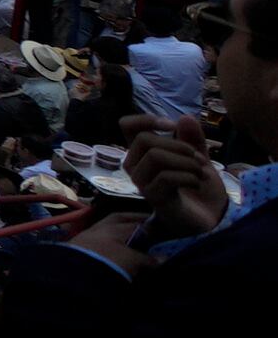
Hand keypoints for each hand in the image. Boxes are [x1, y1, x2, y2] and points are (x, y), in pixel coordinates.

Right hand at [123, 113, 232, 246]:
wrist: (210, 220)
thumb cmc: (200, 190)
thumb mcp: (200, 159)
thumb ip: (193, 140)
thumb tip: (184, 117)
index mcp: (143, 153)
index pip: (127, 126)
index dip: (146, 119)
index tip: (172, 127)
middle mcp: (136, 166)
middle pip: (145, 140)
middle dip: (179, 146)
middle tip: (200, 160)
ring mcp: (142, 183)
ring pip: (155, 156)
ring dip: (187, 162)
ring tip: (203, 172)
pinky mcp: (154, 198)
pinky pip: (165, 177)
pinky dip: (189, 176)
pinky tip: (198, 183)